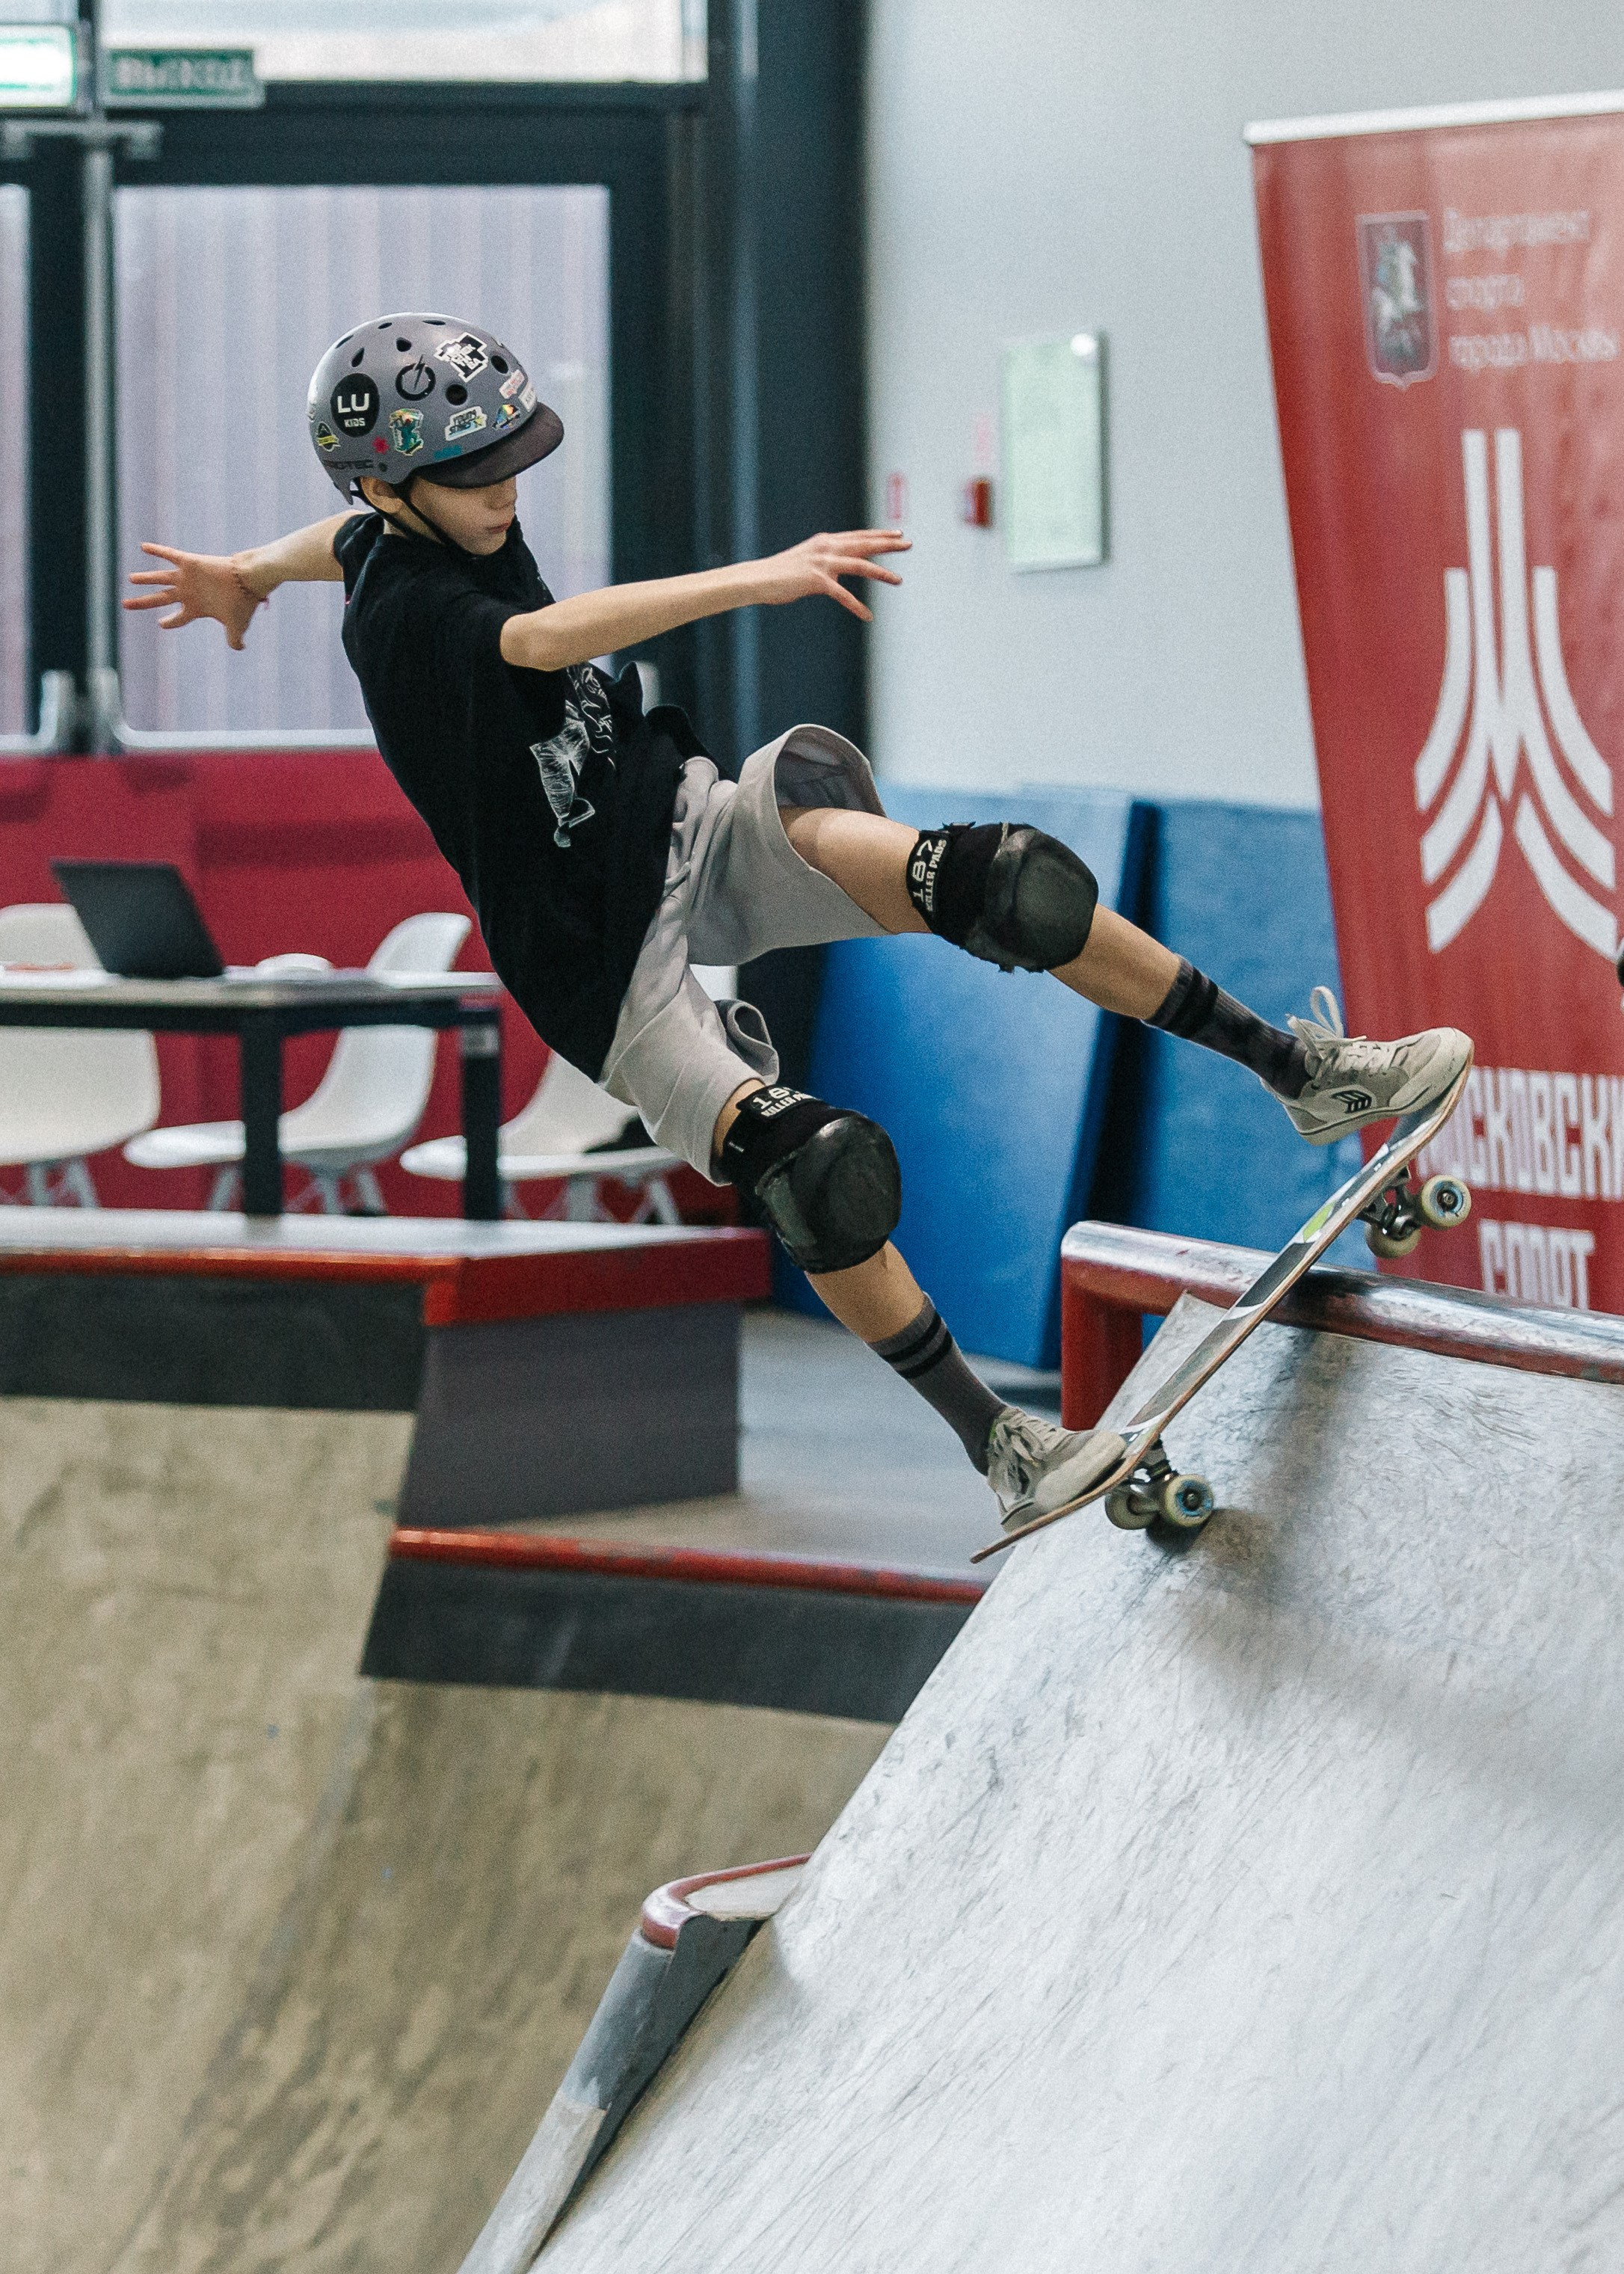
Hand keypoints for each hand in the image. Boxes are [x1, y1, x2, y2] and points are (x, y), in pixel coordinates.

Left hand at [123, 542, 265, 649]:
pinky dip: (157, 550)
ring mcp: (187, 578)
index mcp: (196, 608)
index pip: (178, 617)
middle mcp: (188, 592)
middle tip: (125, 604)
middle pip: (160, 598)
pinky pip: (170, 554)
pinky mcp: (190, 563)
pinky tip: (143, 546)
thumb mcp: (237, 625)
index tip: (160, 623)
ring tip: (130, 579)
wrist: (248, 581)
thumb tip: (240, 648)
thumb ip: (234, 638)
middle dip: (142, 602)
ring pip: (160, 578)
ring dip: (145, 578)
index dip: (169, 622)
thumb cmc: (242, 603)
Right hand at [750, 529, 909, 621]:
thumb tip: (838, 577)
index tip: (897, 534)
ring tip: (899, 580)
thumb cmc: (782, 575)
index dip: (879, 534)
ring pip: (860, 564)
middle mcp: (826, 547)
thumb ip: (826, 566)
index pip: (858, 536)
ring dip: (881, 573)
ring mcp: (822, 563)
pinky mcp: (817, 581)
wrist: (759, 578)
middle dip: (888, 544)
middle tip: (908, 544)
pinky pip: (843, 595)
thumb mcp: (808, 564)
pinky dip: (857, 606)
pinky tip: (868, 616)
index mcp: (825, 541)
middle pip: (864, 544)